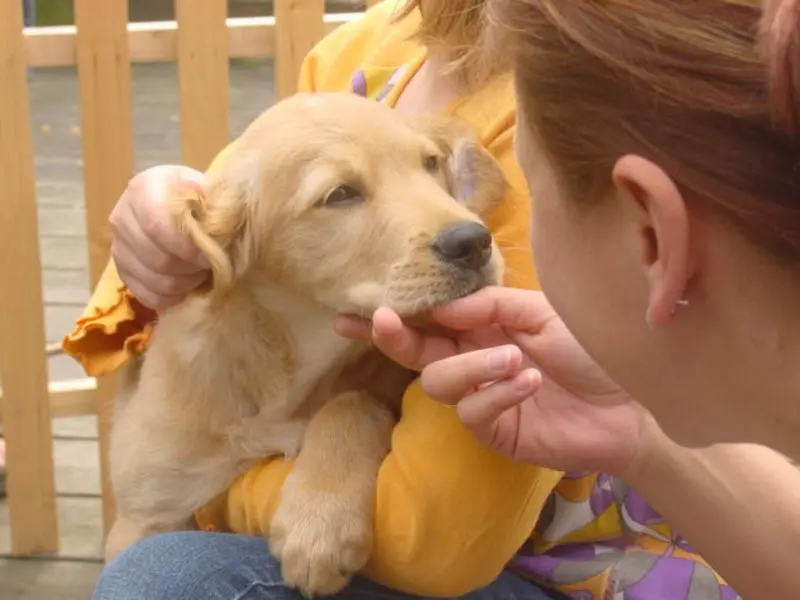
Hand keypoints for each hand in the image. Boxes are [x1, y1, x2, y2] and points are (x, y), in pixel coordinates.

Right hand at [109, 165, 209, 309]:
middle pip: (156, 257)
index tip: (210, 257)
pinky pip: (145, 294)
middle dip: (189, 268)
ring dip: (183, 283)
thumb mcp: (211, 195)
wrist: (185, 208)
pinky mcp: (121, 271)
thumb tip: (217, 237)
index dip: (187, 247)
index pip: (157, 224)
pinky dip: (170, 297)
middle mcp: (123, 215)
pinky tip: (186, 287)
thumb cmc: (202, 201)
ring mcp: (118, 245)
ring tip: (200, 274)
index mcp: (145, 188)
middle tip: (209, 267)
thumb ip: (213, 212)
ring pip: (152, 279)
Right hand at [335, 287, 652, 476]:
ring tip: (512, 358)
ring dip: (471, 366)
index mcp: (480, 327)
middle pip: (416, 353)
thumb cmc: (588, 347)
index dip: (394, 315)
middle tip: (384, 321)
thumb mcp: (539, 311)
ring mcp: (481, 399)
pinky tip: (529, 381)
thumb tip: (439, 307)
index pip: (427, 320)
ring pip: (438, 383)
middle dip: (395, 338)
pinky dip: (497, 392)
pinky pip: (473, 412)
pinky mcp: (495, 431)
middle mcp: (472, 360)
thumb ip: (489, 305)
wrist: (631, 400)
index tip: (358, 309)